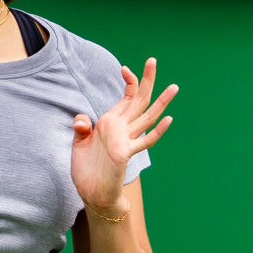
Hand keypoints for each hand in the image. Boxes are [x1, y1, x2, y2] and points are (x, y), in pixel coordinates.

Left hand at [71, 57, 176, 213]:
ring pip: (147, 117)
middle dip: (147, 81)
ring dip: (161, 103)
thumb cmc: (87, 168)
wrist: (92, 191)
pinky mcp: (125, 154)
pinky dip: (156, 131)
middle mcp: (122, 129)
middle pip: (139, 101)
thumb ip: (82, 128)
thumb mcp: (79, 143)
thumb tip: (82, 120)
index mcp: (111, 122)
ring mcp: (126, 140)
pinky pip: (144, 141)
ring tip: (173, 87)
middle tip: (153, 61)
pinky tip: (167, 120)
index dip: (128, 82)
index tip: (125, 67)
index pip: (126, 97)